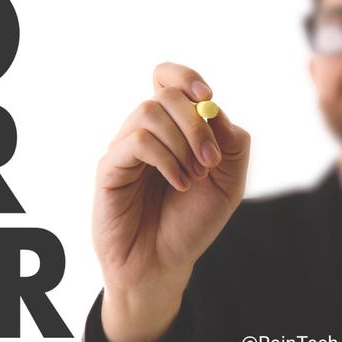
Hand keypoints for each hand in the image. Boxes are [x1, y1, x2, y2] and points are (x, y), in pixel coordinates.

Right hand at [92, 63, 249, 341]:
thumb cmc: (190, 224)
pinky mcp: (109, 167)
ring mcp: (124, 149)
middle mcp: (144, 133)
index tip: (207, 96)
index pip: (167, 79)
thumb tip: (214, 108)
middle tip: (210, 161)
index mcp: (171, 130)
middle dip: (196, 123)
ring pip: (149, 112)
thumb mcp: (228, 182)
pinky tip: (180, 183)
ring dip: (182, 143)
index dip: (185, 77)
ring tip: (193, 178)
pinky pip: (137, 141)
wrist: (162, 264)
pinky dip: (166, 158)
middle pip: (165, 94)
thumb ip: (231, 142)